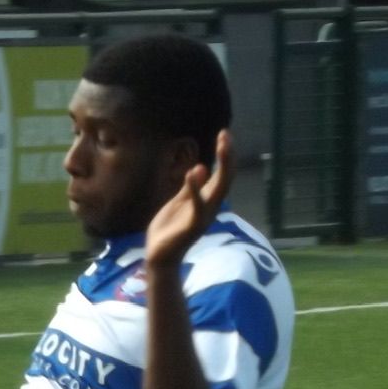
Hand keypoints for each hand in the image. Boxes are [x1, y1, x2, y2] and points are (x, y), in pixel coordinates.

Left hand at [144, 130, 232, 272]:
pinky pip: (198, 206)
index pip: (221, 175)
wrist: (160, 255)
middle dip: (228, 156)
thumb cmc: (170, 229)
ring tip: (222, 146)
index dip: (225, 155)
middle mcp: (211, 207)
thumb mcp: (180, 202)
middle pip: (226, 179)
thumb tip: (201, 167)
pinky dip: (196, 190)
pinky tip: (194, 172)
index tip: (225, 134)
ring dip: (222, 167)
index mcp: (207, 200)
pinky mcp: (192, 226)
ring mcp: (203, 216)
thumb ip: (191, 187)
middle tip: (227, 134)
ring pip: (219, 190)